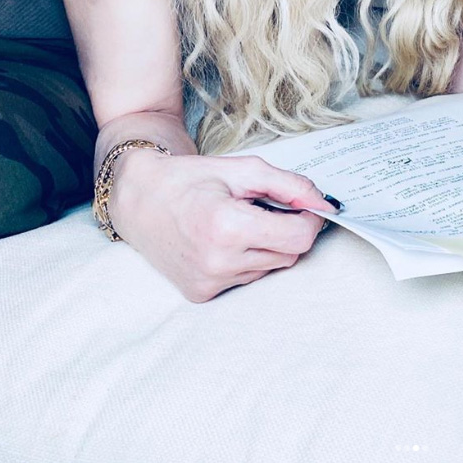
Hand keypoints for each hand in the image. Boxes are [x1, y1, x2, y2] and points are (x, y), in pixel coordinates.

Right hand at [108, 149, 340, 301]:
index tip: (310, 206)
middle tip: (270, 207)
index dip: (312, 220)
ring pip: (270, 268)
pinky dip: (248, 259)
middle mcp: (217, 262)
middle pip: (288, 255)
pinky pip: (247, 279)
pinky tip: (225, 239)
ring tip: (241, 221)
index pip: (298, 238)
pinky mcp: (201, 294)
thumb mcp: (243, 169)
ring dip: (268, 245)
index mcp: (228, 227)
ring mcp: (208, 282)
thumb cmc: (190, 179)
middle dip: (289, 230)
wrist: (139, 199)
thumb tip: (324, 202)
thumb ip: (289, 185)